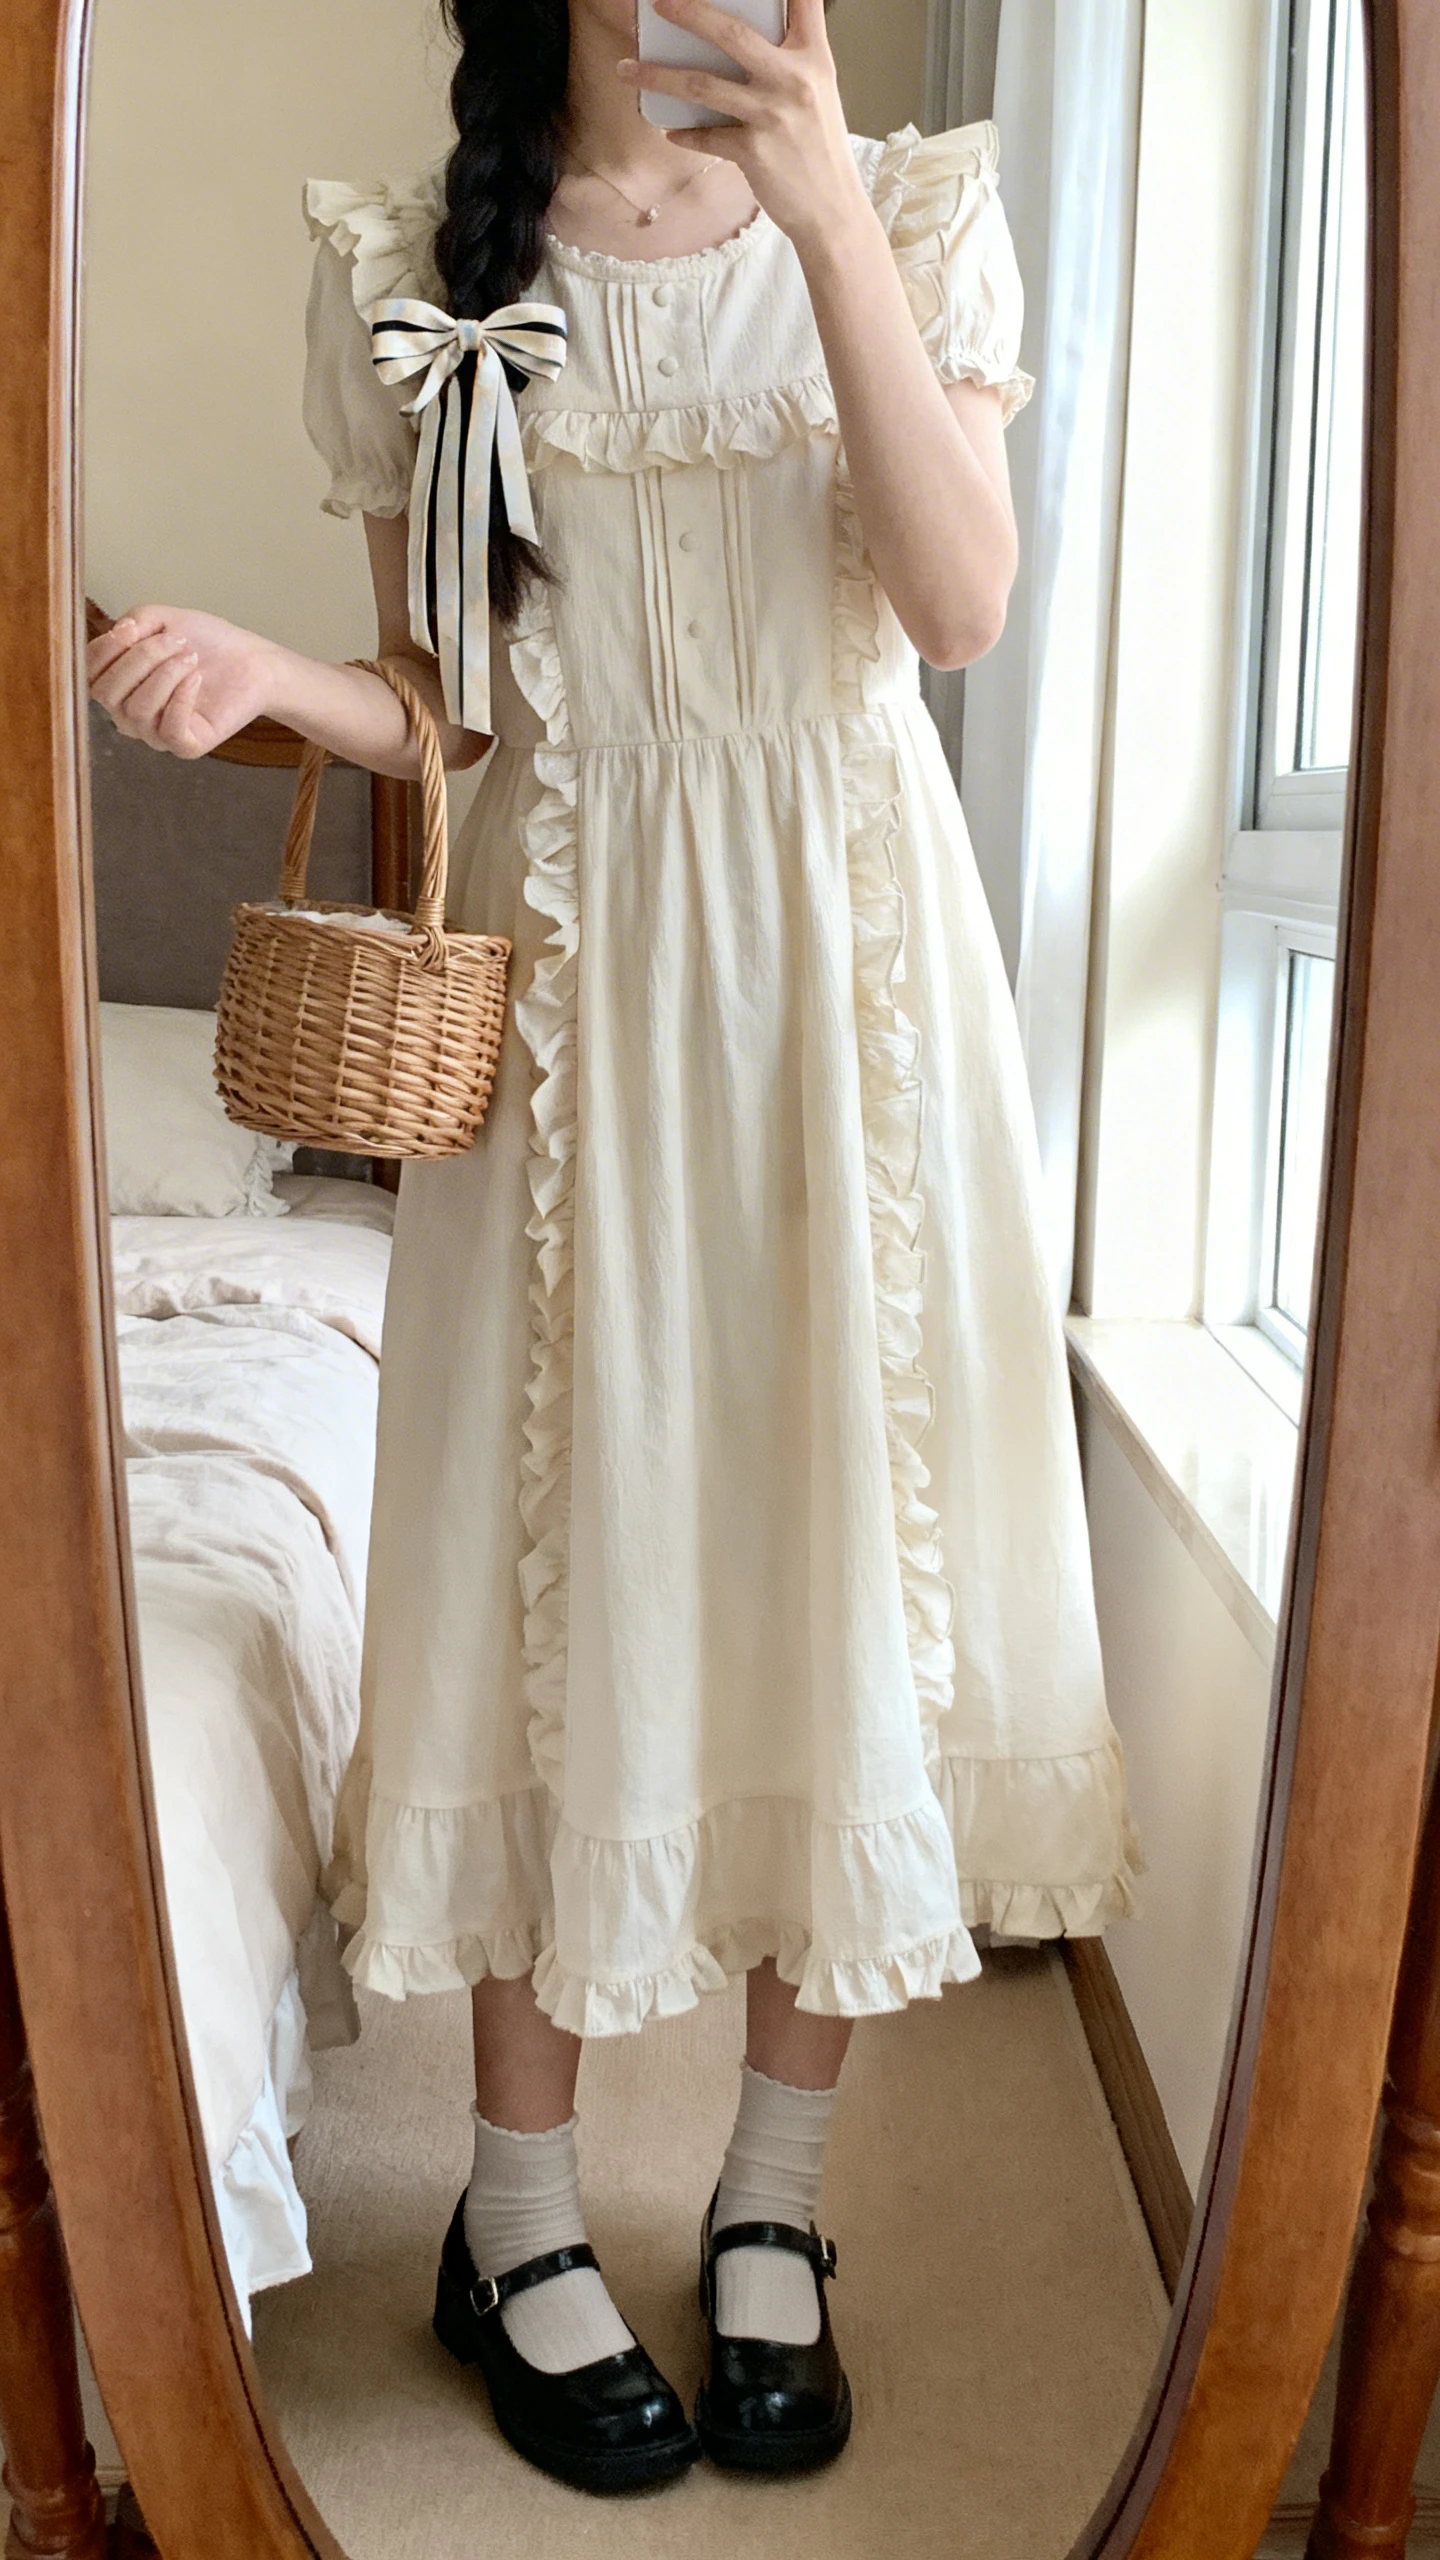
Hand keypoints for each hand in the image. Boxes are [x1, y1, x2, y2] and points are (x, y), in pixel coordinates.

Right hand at [87, 606, 280, 760]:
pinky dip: (181, 699)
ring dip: (165, 675)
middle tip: (177, 641)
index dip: (105, 650)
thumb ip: (134, 621)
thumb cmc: (206, 643)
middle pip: (108, 693)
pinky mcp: (185, 746)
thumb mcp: (162, 620)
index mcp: (119, 685)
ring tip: (191, 657)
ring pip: (137, 710)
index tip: (134, 628)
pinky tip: (197, 678)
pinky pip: (169, 731)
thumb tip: (119, 632)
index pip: (89, 675)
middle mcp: (130, 713)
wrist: (252, 661)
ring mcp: (156, 733)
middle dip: (140, 659)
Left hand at [617, 0, 868, 256]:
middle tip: (659, 3)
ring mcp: (771, 115)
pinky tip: (670, 130)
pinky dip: (684, 133)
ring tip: (627, 70)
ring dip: (657, 76)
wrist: (832, 212)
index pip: (805, 2)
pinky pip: (706, 136)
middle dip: (689, 12)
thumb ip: (789, 62)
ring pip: (701, 85)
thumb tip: (740, 42)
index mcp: (814, 59)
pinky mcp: (753, 152)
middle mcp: (793, 80)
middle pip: (731, 33)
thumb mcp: (819, 94)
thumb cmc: (821, 150)